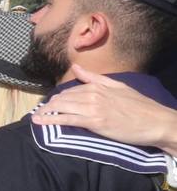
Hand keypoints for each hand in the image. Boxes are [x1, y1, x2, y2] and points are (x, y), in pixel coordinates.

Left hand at [32, 65, 176, 155]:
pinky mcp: (95, 122)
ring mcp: (93, 108)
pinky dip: (51, 120)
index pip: (70, 91)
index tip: (49, 104)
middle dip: (49, 106)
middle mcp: (93, 95)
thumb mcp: (118, 87)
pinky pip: (68, 120)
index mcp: (98, 86)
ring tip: (35, 117)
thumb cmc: (140, 106)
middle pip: (62, 99)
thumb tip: (76, 68)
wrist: (156, 122)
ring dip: (46, 113)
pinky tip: (40, 122)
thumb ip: (94, 78)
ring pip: (62, 108)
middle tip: (39, 112)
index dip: (57, 98)